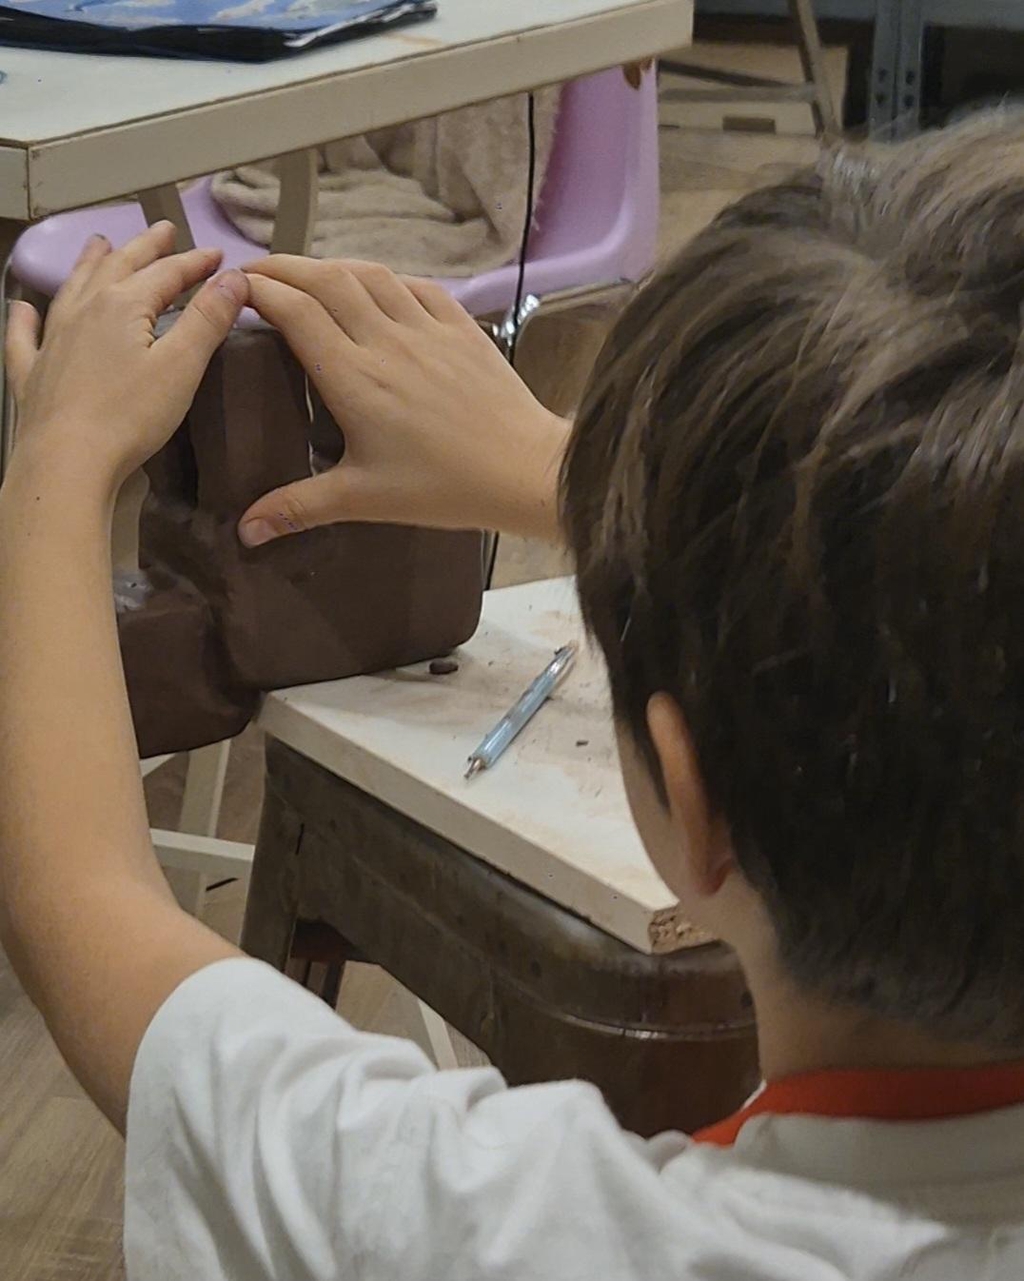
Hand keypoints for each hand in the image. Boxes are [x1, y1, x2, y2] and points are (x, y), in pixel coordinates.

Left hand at [6, 222, 248, 492]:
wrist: (66, 460)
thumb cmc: (130, 416)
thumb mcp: (182, 366)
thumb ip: (207, 320)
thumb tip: (234, 277)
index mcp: (123, 306)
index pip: (166, 274)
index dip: (195, 263)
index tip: (218, 255)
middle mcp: (84, 312)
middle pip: (118, 268)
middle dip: (144, 248)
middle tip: (162, 230)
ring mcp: (52, 341)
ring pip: (72, 289)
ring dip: (90, 264)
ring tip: (99, 245)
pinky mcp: (33, 374)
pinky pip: (25, 337)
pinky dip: (24, 319)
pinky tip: (21, 309)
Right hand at [239, 257, 568, 545]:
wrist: (523, 470)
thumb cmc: (445, 487)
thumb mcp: (364, 499)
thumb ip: (300, 507)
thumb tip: (245, 531)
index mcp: (354, 378)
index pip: (295, 313)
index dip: (259, 291)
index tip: (232, 288)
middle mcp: (387, 341)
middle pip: (325, 280)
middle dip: (283, 268)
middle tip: (254, 272)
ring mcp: (428, 329)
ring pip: (370, 274)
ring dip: (331, 265)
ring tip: (307, 273)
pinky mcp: (462, 329)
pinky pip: (417, 286)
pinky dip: (387, 278)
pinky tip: (377, 285)